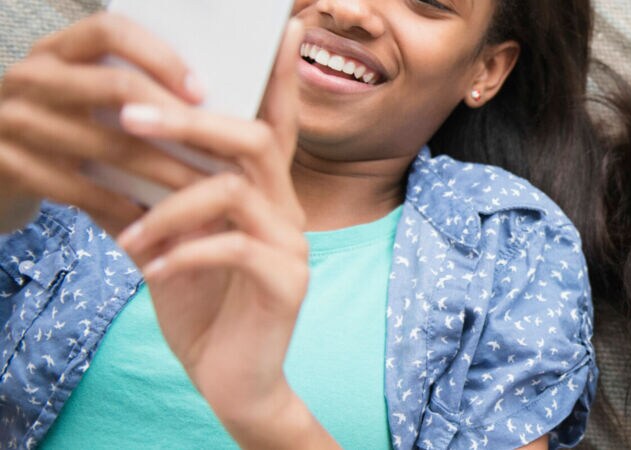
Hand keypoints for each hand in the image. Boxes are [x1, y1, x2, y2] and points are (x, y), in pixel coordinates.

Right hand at [0, 13, 208, 233]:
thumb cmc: (60, 130)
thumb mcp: (82, 98)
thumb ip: (129, 88)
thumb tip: (215, 100)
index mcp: (57, 51)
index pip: (110, 30)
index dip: (159, 56)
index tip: (202, 91)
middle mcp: (31, 76)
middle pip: (116, 86)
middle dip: (175, 121)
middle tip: (221, 151)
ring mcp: (13, 120)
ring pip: (108, 145)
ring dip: (164, 173)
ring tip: (205, 192)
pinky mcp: (8, 165)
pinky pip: (80, 189)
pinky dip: (124, 206)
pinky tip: (158, 219)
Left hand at [113, 20, 336, 448]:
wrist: (233, 379)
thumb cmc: (203, 305)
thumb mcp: (170, 245)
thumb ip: (150, 199)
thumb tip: (104, 153)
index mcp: (264, 195)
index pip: (273, 124)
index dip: (277, 76)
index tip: (278, 28)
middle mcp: (287, 210)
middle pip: (251, 140)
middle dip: (188, 123)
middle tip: (129, 117)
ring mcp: (292, 246)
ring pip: (236, 191)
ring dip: (171, 205)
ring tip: (129, 234)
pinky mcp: (285, 284)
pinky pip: (232, 248)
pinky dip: (183, 254)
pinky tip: (151, 272)